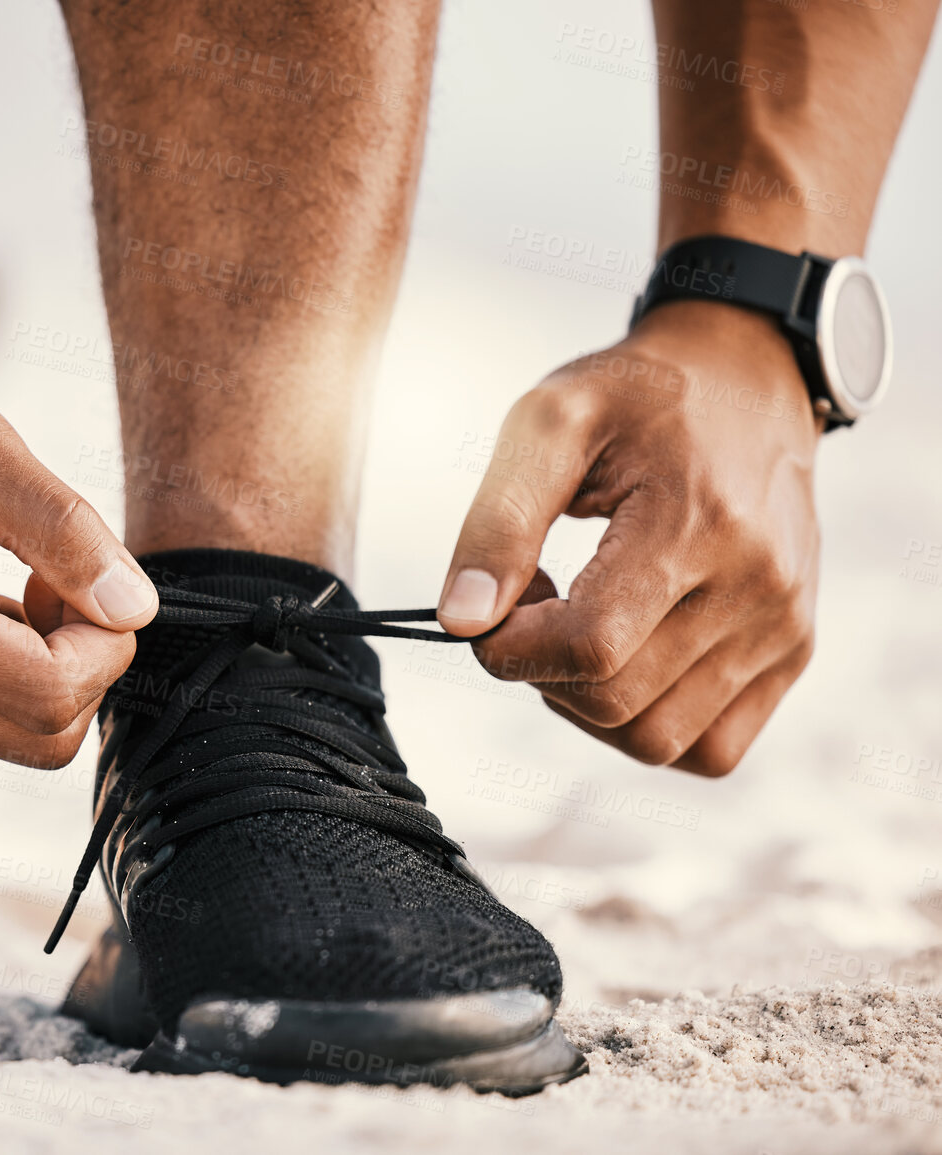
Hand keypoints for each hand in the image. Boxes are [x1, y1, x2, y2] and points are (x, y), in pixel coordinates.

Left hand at [436, 301, 821, 774]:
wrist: (748, 378)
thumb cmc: (637, 396)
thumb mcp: (549, 422)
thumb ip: (497, 522)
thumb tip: (459, 621)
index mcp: (696, 522)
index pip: (588, 645)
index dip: (512, 645)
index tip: (498, 598)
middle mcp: (757, 586)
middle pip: (614, 700)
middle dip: (541, 669)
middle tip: (536, 600)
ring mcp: (783, 627)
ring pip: (657, 740)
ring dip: (588, 703)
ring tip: (580, 626)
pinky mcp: (792, 652)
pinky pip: (710, 750)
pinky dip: (649, 726)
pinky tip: (626, 658)